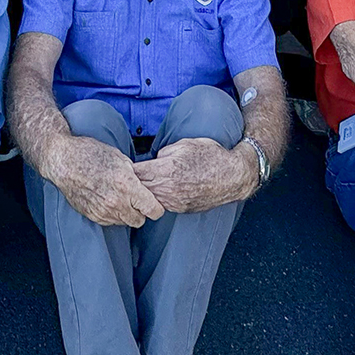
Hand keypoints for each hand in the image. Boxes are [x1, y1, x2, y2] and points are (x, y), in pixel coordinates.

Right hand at [46, 135, 164, 226]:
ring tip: (118, 196)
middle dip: (140, 212)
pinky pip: (109, 221)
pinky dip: (111, 214)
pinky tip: (106, 199)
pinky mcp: (92, 215)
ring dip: (125, 213)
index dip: (156, 207)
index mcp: (127, 185)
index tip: (154, 204)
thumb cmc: (90, 154)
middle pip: (140, 221)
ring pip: (124, 222)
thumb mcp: (119, 158)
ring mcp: (103, 211)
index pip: (153, 210)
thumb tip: (144, 186)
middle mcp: (116, 202)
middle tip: (135, 200)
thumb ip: (134, 175)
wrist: (64, 161)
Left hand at [134, 137, 253, 213]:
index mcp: (166, 170)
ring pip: (149, 199)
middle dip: (133, 183)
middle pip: (139, 189)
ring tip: (141, 185)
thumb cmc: (211, 155)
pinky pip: (163, 204)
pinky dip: (158, 198)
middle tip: (126, 177)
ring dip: (144, 193)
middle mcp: (168, 189)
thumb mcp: (185, 144)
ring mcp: (175, 202)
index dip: (127, 169)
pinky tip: (158, 191)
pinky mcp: (181, 209)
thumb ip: (164, 153)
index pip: (136, 173)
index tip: (122, 166)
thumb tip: (154, 159)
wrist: (232, 176)